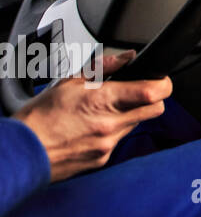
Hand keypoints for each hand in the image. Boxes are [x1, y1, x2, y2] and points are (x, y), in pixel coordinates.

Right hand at [12, 51, 170, 182]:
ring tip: (104, 111)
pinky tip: (93, 128)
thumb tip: (127, 57)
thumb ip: (104, 67)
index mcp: (104, 101)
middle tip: (136, 93)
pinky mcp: (103, 159)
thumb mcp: (69, 81)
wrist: (22, 152)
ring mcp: (108, 144)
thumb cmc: (40, 117)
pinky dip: (113, 133)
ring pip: (137, 125)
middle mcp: (111, 125)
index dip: (163, 83)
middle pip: (156, 110)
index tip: (159, 79)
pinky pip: (119, 141)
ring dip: (130, 116)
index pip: (154, 92)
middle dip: (152, 99)